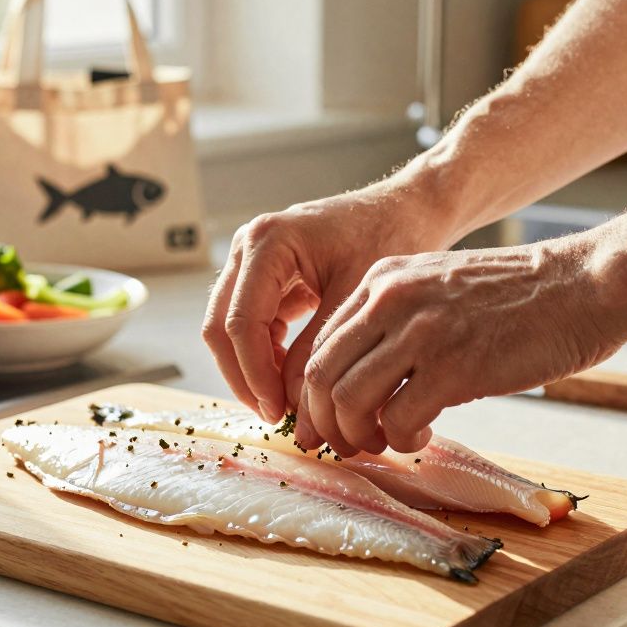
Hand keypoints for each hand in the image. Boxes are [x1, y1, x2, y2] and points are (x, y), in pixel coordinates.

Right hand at [202, 175, 456, 421]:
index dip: (254, 374)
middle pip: (221, 328)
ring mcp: (251, 263)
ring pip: (229, 331)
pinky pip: (250, 326)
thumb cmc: (389, 235)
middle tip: (275, 416)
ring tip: (284, 406)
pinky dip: (265, 357)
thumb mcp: (355, 297)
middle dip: (245, 378)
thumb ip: (318, 348)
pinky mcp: (264, 280)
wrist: (406, 210)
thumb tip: (293, 403)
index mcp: (268, 243)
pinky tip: (290, 382)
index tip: (278, 410)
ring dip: (251, 371)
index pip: (241, 322)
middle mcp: (249, 248)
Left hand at [294, 239, 624, 453]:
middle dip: (324, 423)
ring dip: (359, 436)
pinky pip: (397, 420)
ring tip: (385, 443)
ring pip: (349, 400)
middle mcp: (390, 300)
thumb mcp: (439, 288)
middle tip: (343, 446)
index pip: (320, 345)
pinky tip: (422, 437)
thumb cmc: (521, 296)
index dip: (315, 396)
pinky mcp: (454, 367)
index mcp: (382, 281)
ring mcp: (421, 332)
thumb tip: (364, 379)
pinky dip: (402, 440)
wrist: (586, 285)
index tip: (325, 424)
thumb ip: (397, 322)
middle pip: (321, 376)